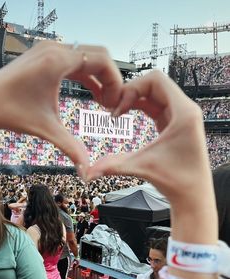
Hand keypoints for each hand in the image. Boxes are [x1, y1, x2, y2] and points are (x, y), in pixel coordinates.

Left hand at [0, 41, 122, 174]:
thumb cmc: (8, 110)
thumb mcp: (47, 129)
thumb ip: (72, 149)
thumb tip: (86, 172)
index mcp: (57, 62)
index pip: (102, 60)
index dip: (115, 81)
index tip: (114, 103)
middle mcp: (55, 50)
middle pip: (99, 55)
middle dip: (111, 78)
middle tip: (110, 102)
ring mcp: (50, 51)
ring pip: (88, 57)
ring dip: (100, 77)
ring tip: (103, 101)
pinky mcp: (46, 57)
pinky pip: (76, 62)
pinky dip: (88, 76)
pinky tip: (92, 93)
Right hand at [87, 71, 210, 201]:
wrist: (192, 195)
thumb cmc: (179, 181)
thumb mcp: (142, 167)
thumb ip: (112, 166)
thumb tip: (88, 171)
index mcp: (183, 113)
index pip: (156, 79)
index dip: (132, 88)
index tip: (119, 106)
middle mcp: (185, 110)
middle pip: (154, 84)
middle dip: (130, 92)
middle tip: (114, 107)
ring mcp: (181, 116)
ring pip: (154, 94)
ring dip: (134, 99)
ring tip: (118, 111)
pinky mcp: (175, 123)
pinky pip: (156, 105)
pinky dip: (140, 106)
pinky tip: (128, 114)